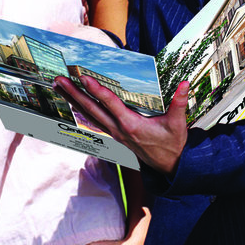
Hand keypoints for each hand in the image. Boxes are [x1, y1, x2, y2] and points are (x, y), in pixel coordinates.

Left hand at [56, 75, 189, 175]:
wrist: (168, 166)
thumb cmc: (172, 144)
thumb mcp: (178, 124)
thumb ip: (179, 103)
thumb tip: (185, 84)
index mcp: (131, 124)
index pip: (110, 104)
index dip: (97, 90)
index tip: (84, 77)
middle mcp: (118, 129)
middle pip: (92, 109)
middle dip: (74, 93)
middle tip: (59, 79)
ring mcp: (114, 133)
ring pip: (89, 114)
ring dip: (73, 100)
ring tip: (59, 86)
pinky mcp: (114, 135)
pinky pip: (94, 121)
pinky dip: (82, 110)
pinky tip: (73, 102)